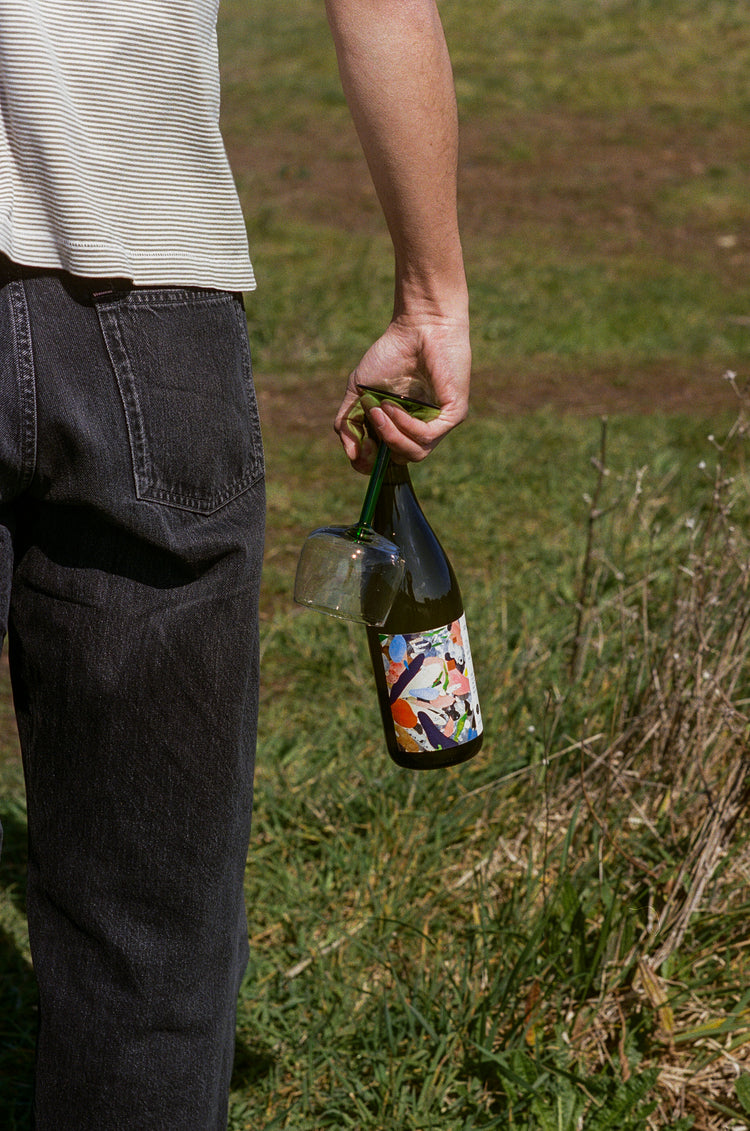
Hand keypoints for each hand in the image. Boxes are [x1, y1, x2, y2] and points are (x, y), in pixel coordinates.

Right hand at [334, 309, 470, 472]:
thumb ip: (348, 421)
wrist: (418, 326)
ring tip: (380, 409)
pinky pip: (427, 436)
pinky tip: (393, 406)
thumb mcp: (359, 390)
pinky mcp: (454, 414)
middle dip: (378, 447)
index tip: (358, 445)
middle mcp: (421, 429)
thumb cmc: (391, 354)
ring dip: (391, 435)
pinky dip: (405, 425)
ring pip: (414, 453)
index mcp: (400, 427)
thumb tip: (351, 454)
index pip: (386, 461)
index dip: (367, 461)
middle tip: (371, 417)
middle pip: (400, 460)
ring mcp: (438, 423)